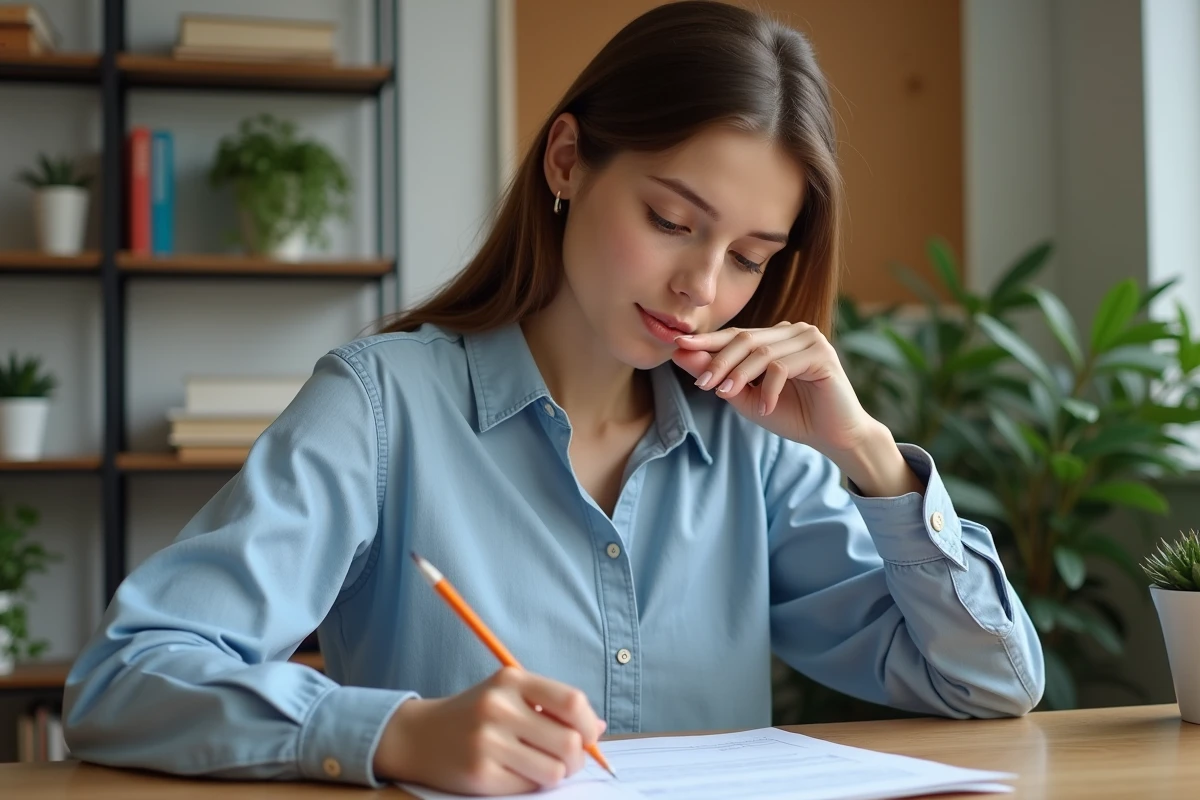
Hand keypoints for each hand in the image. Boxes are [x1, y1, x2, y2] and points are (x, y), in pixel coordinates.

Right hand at [373, 667, 606, 794]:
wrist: (419, 735)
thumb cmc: (475, 714)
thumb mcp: (510, 694)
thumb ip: (552, 705)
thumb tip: (599, 727)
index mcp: (511, 680)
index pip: (572, 702)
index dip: (589, 724)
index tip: (589, 736)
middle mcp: (499, 707)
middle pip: (569, 742)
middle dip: (577, 757)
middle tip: (567, 759)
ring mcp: (488, 741)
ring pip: (554, 770)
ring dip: (556, 773)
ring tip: (541, 765)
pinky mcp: (480, 773)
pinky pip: (529, 786)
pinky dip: (531, 783)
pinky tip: (515, 771)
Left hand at [672, 322, 923, 496]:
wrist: (834, 436)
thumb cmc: (793, 415)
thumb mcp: (747, 397)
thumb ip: (719, 376)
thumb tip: (681, 354)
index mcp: (777, 336)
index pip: (736, 334)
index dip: (707, 341)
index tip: (677, 347)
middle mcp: (793, 331)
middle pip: (746, 339)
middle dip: (719, 360)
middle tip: (701, 383)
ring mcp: (810, 339)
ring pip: (762, 352)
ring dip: (739, 375)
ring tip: (724, 395)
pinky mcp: (822, 355)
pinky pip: (783, 367)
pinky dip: (769, 389)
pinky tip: (766, 407)